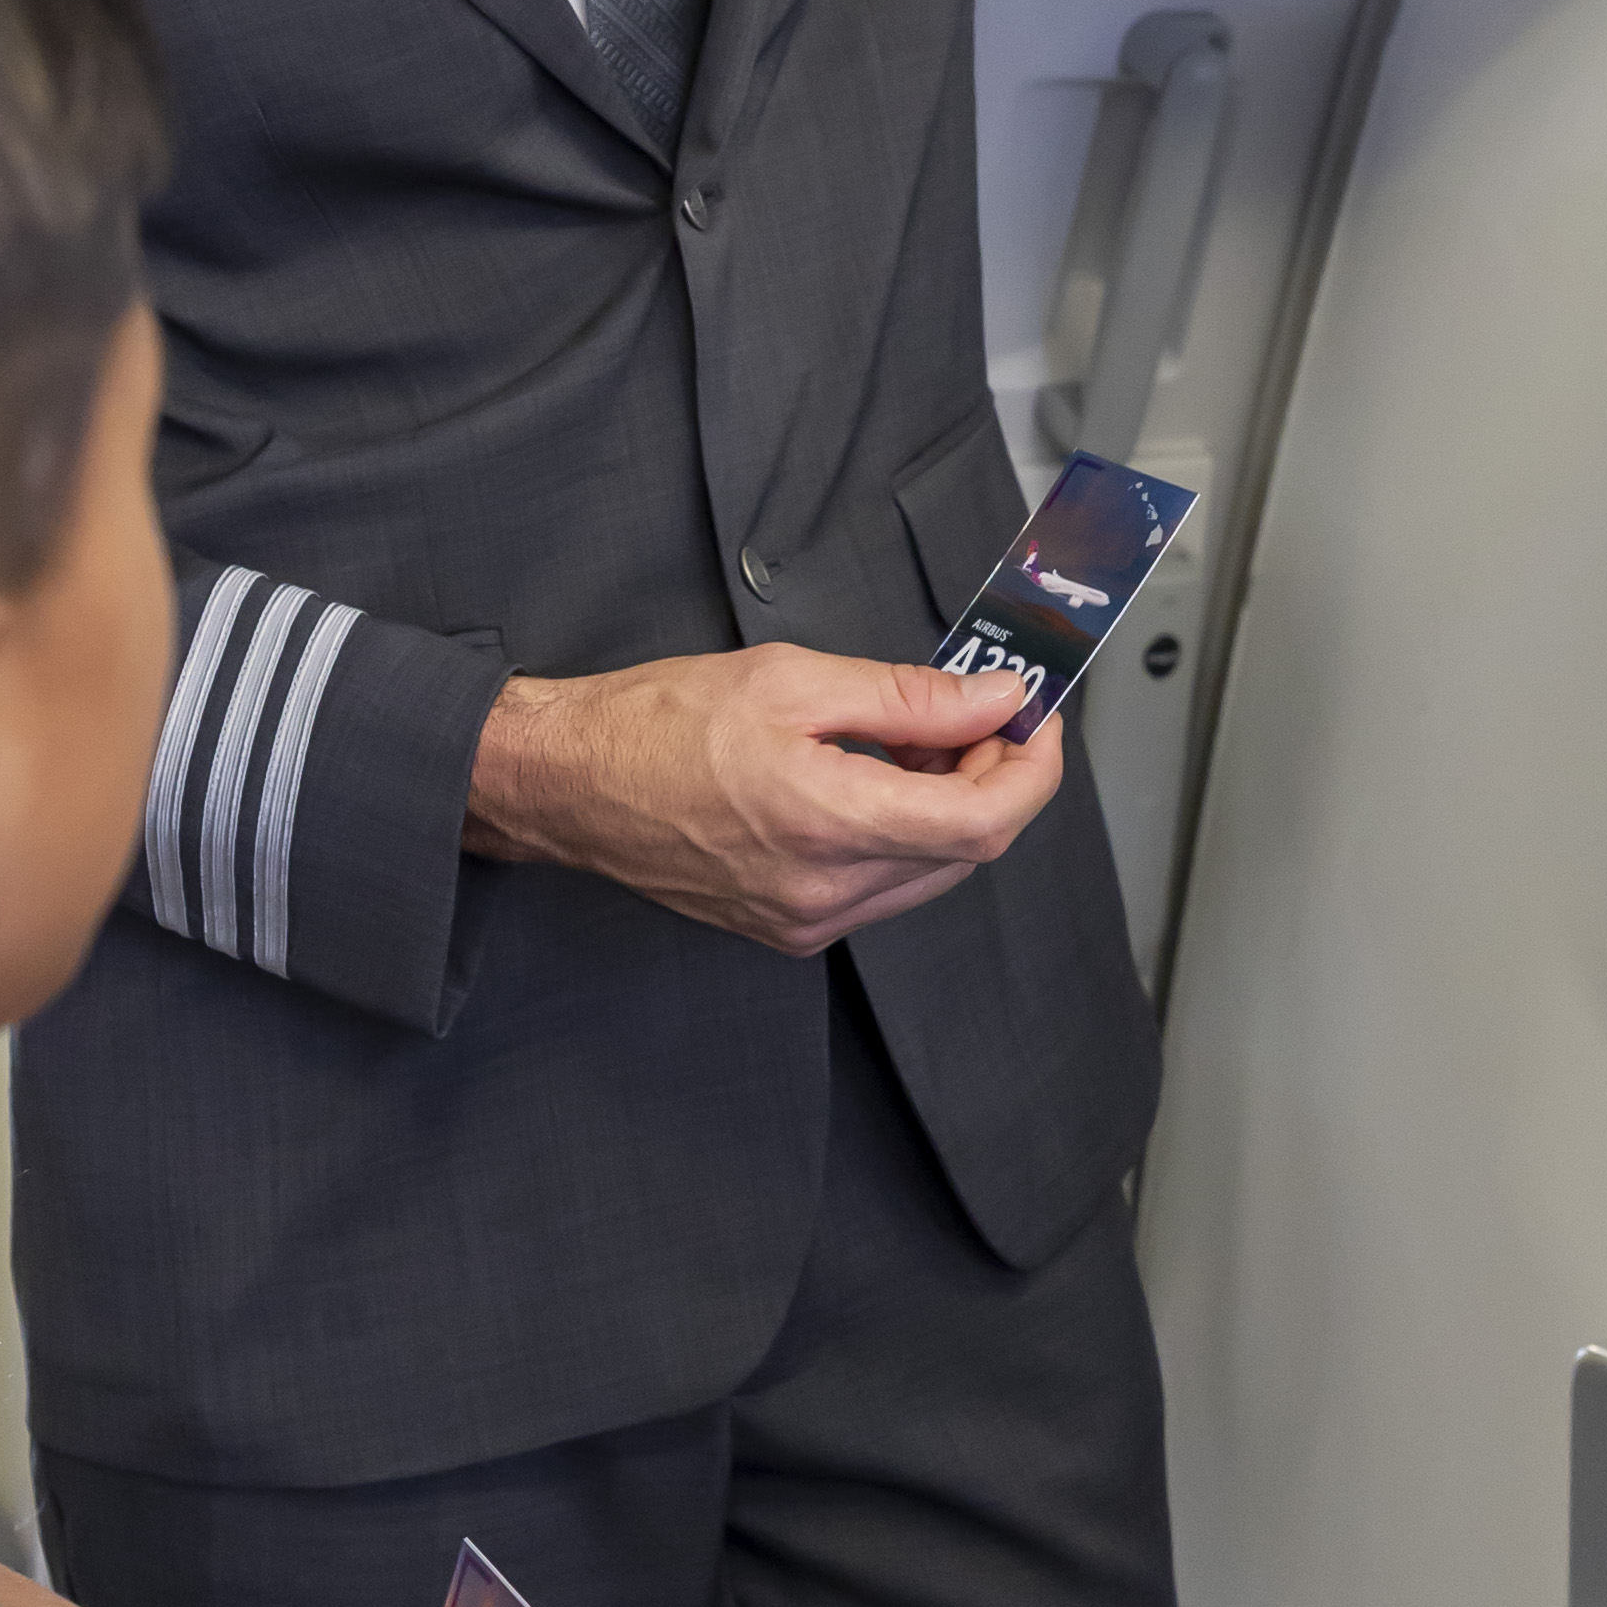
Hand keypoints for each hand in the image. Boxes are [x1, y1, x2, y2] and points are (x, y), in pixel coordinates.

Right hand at [467, 644, 1065, 953]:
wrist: (572, 783)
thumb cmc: (658, 724)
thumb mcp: (794, 678)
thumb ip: (910, 698)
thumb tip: (994, 701)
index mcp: (827, 823)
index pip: (985, 821)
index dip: (1030, 768)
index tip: (1033, 718)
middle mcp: (823, 892)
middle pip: (967, 849)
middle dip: (992, 777)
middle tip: (979, 712)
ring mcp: (806, 920)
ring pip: (930, 872)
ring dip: (949, 807)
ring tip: (917, 740)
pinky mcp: (788, 928)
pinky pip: (883, 888)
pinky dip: (903, 834)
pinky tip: (875, 782)